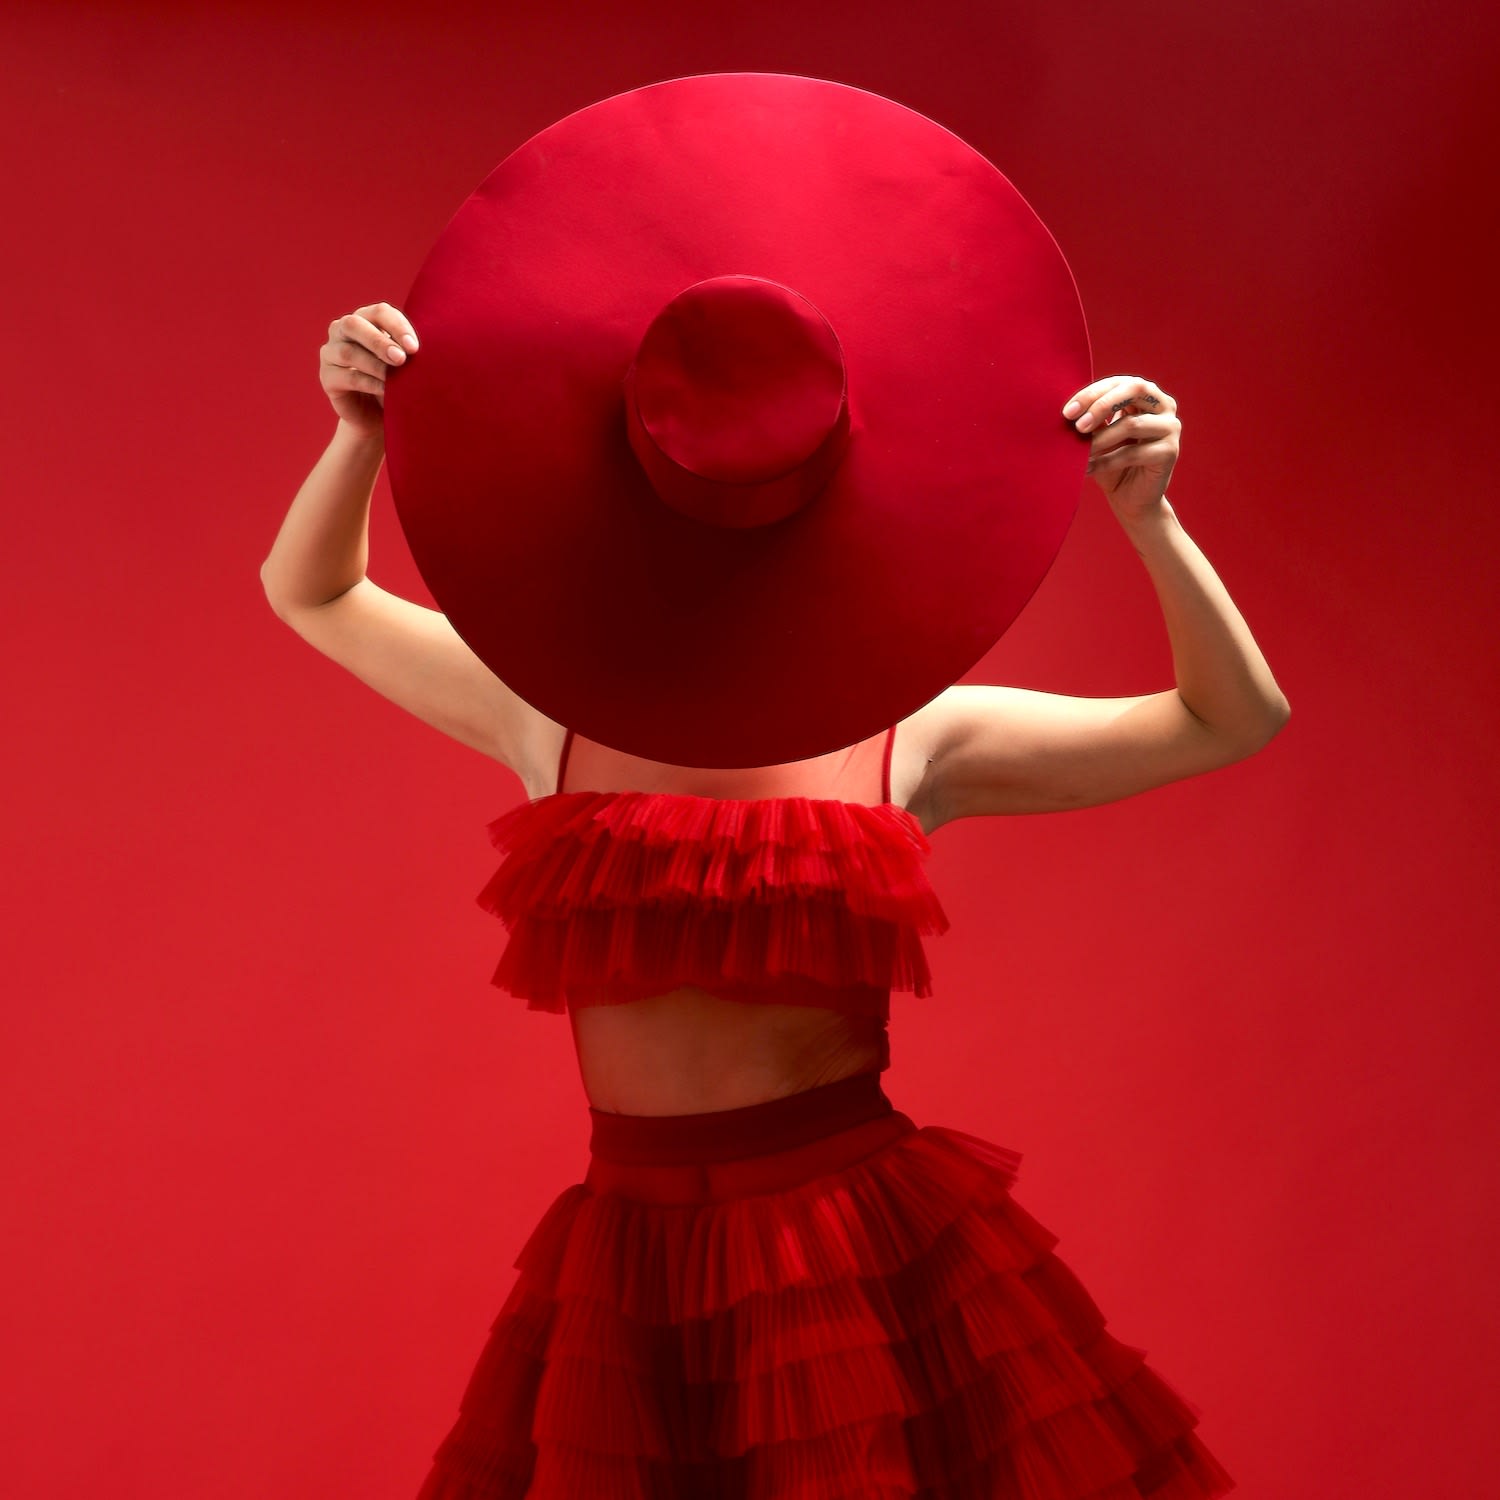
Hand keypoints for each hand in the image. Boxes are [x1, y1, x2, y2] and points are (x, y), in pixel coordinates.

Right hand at [319, 302, 418, 434]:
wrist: (379, 415)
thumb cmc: (397, 382)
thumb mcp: (405, 363)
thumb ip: (407, 350)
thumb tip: (415, 349)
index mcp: (367, 319)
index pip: (380, 312)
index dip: (397, 327)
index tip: (414, 348)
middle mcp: (343, 330)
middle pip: (354, 324)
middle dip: (379, 341)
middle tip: (401, 359)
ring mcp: (331, 352)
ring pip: (348, 352)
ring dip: (375, 365)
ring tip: (394, 379)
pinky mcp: (327, 377)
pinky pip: (347, 377)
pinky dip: (369, 383)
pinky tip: (385, 391)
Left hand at [1062, 375, 1179, 522]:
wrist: (1130, 499)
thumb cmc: (1112, 463)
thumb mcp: (1099, 436)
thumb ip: (1092, 419)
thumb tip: (1072, 407)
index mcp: (1146, 395)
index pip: (1119, 382)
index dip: (1092, 393)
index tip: (1067, 412)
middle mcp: (1164, 406)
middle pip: (1135, 389)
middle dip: (1102, 405)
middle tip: (1078, 426)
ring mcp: (1171, 427)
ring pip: (1132, 424)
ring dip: (1101, 439)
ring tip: (1081, 452)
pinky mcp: (1170, 452)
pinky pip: (1133, 453)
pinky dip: (1107, 461)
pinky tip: (1088, 468)